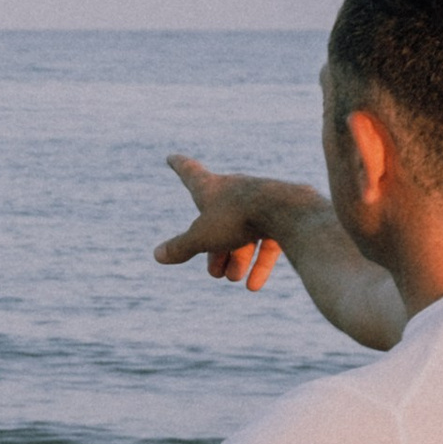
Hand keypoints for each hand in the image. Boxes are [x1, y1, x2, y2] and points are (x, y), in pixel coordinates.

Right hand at [156, 153, 324, 290]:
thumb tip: (157, 255)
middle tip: (214, 273)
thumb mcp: (202, 236)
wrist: (285, 211)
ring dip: (236, 259)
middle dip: (215, 249)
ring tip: (232, 278)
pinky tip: (253, 286)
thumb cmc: (237, 217)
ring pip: (243, 233)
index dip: (178, 166)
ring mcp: (259, 202)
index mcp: (211, 187)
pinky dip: (258, 264)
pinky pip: (266, 241)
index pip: (189, 172)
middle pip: (218, 220)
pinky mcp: (280, 216)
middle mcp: (235, 190)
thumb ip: (180, 247)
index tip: (171, 157)